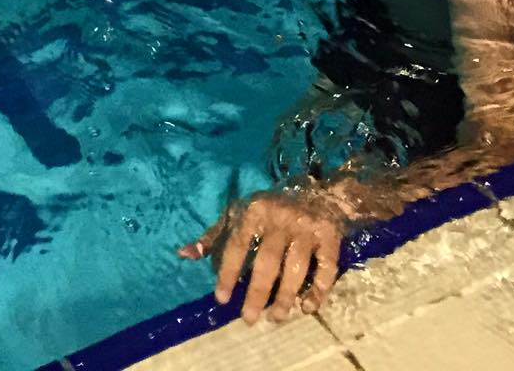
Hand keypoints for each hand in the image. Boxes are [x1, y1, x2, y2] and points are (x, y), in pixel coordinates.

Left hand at [179, 188, 342, 323]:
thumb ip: (213, 236)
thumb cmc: (270, 209)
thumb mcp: (238, 215)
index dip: (227, 273)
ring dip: (285, 297)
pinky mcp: (329, 237)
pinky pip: (326, 268)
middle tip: (248, 319)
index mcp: (254, 211)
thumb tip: (183, 254)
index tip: (221, 299)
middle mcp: (280, 218)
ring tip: (275, 317)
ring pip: (296, 269)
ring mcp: (306, 228)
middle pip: (267, 263)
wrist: (318, 194)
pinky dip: (318, 290)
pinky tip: (307, 307)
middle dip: (257, 294)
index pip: (237, 245)